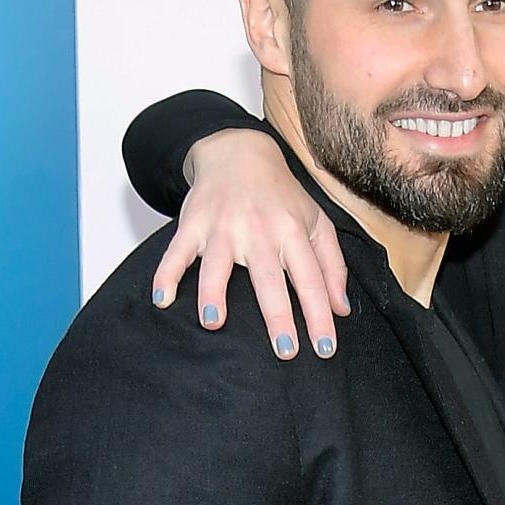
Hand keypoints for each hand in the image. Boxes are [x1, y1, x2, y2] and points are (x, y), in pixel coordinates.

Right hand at [150, 128, 348, 358]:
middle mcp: (260, 230)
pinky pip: (177, 252)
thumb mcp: (317, 222)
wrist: (239, 153)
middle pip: (269, 278)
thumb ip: (332, 265)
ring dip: (213, 293)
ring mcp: (223, 227)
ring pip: (217, 264)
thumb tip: (341, 309)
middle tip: (285, 351)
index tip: (324, 349)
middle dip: (278, 316)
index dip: (319, 315)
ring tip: (214, 324)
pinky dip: (166, 274)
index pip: (311, 279)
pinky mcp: (193, 224)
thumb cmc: (282, 196)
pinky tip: (163, 300)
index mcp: (293, 231)